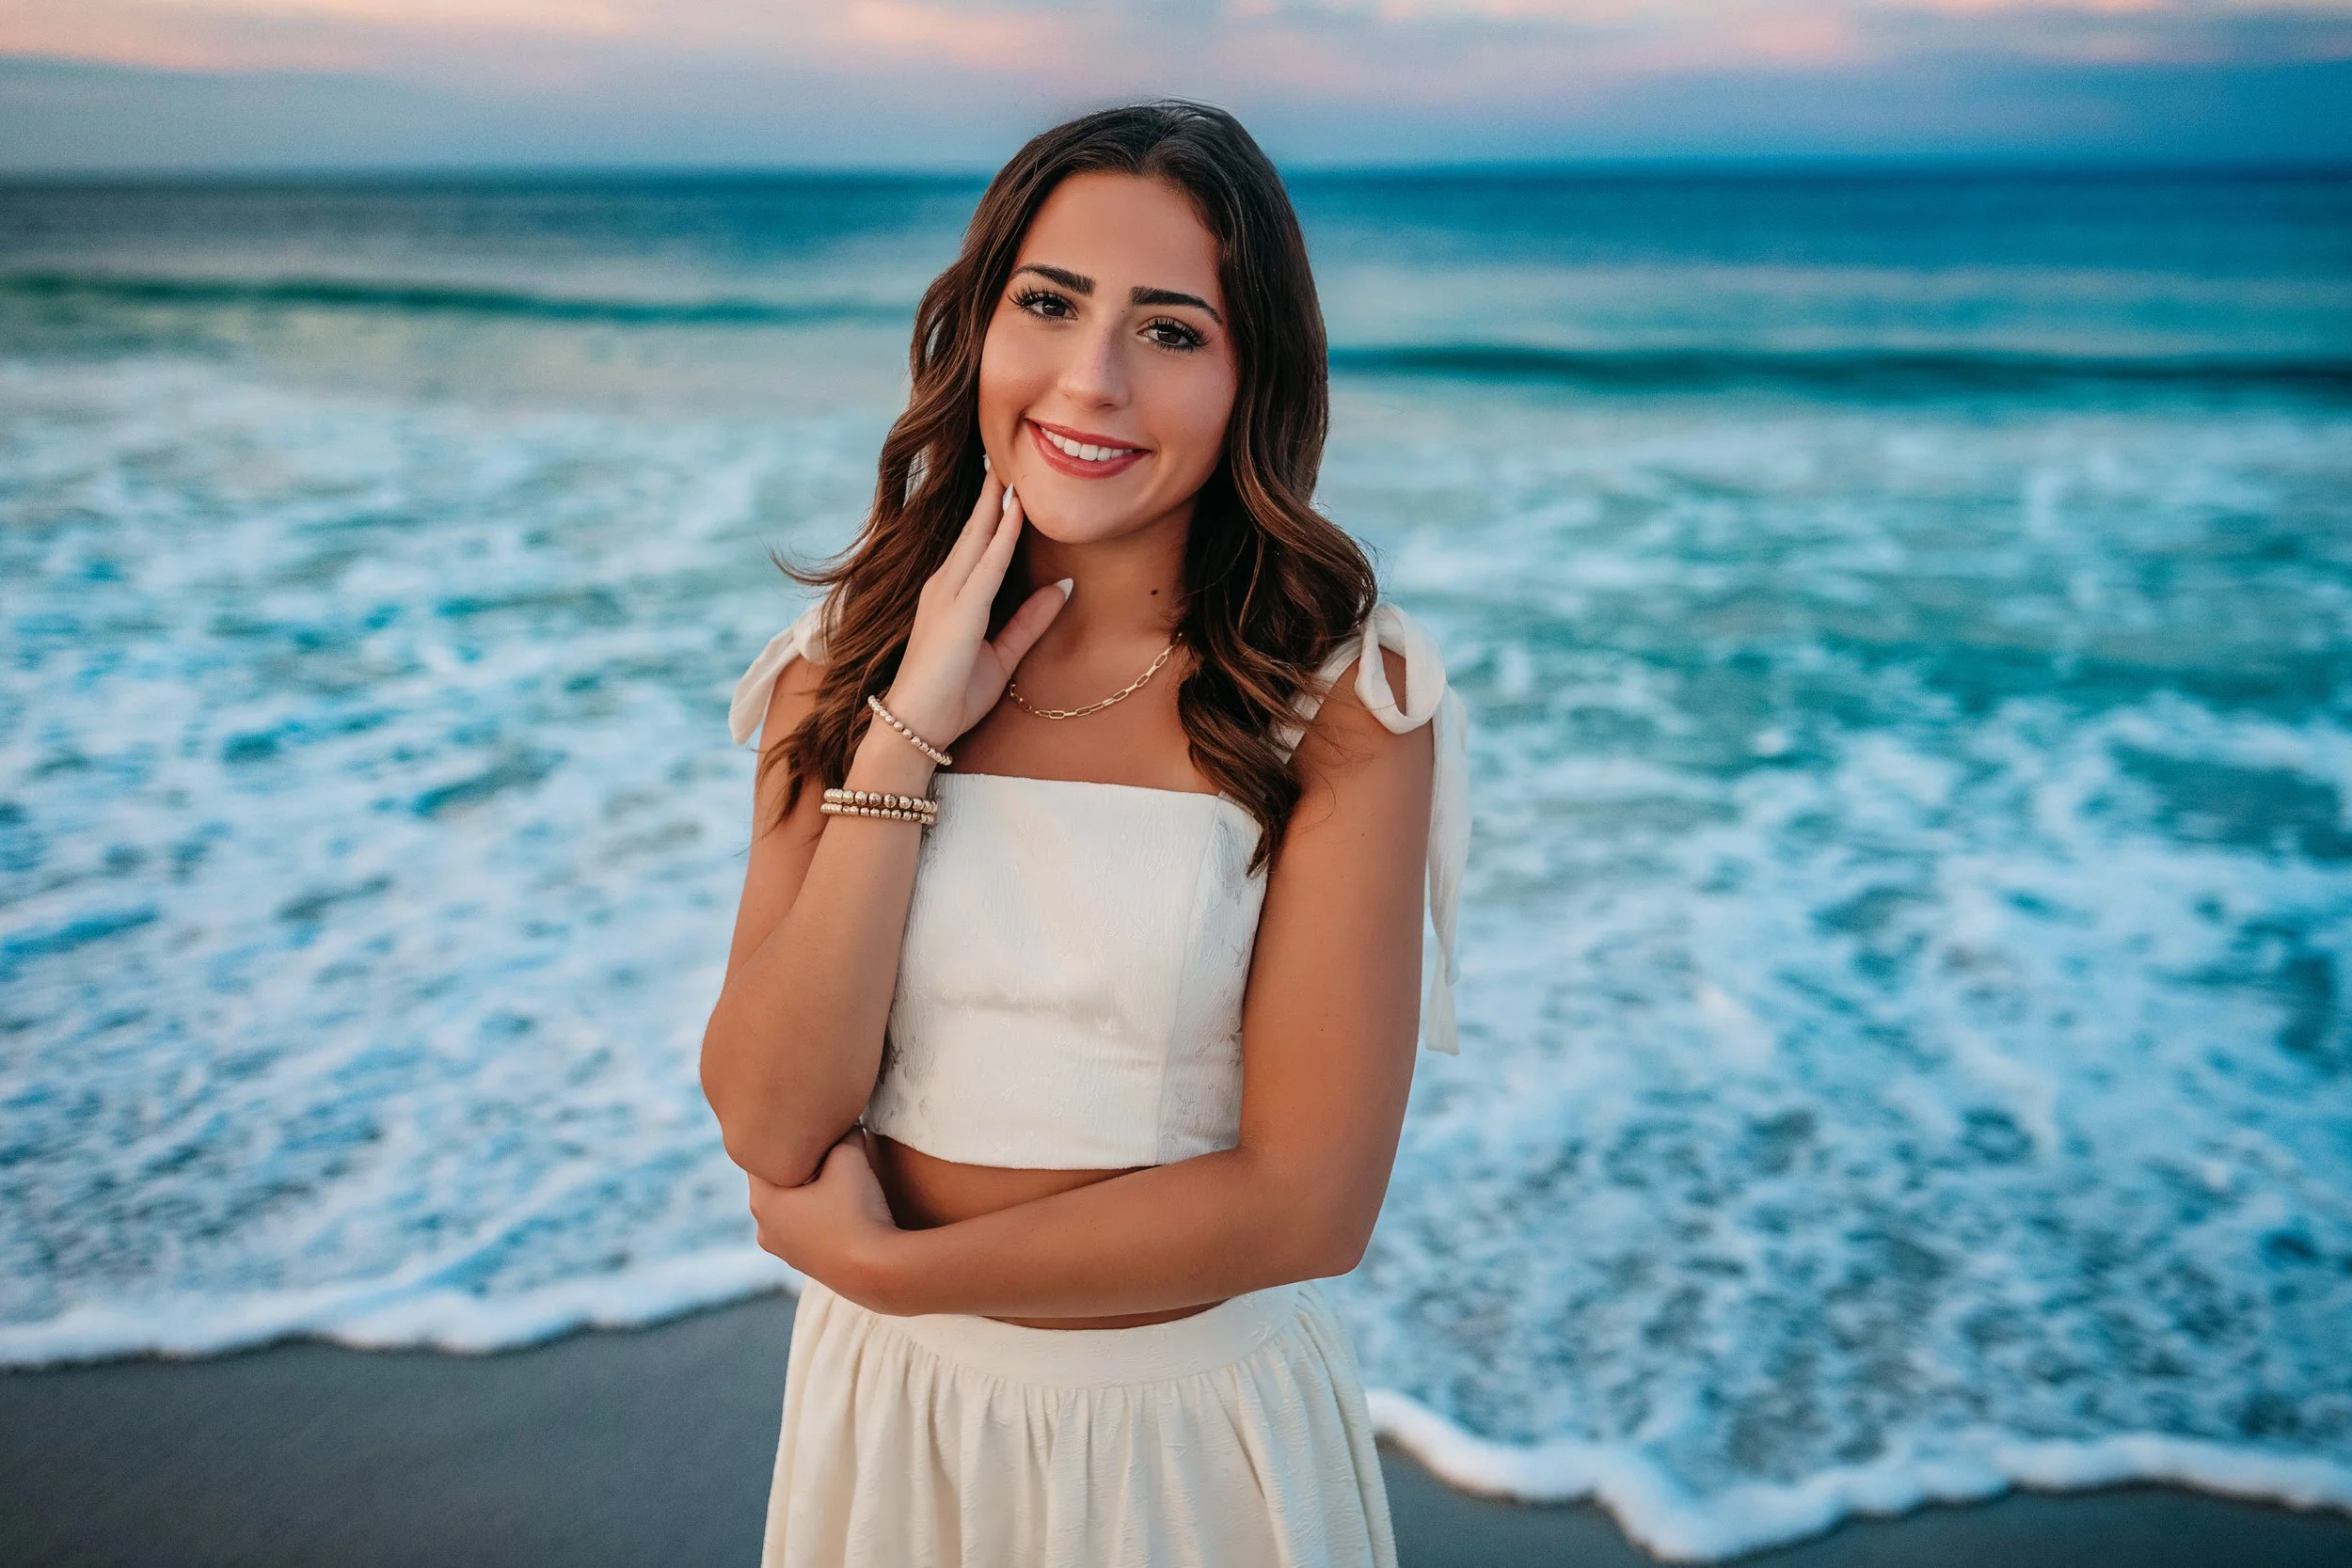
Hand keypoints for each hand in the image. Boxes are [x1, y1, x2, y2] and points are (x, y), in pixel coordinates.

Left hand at [747, 1128, 904, 1309]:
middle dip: (796, 1161)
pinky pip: (804, 1225)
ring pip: (790, 1205)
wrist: (878, 1270)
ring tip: (834, 1174)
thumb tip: (843, 1124)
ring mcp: (784, 1250)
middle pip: (775, 1181)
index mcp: (762, 1201)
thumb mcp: (848, 1155)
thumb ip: (841, 1132)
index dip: (782, 1134)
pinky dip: (817, 1212)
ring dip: (807, 1189)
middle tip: (820, 1141)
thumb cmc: (856, 1211)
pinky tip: (841, 1205)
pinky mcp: (806, 1263)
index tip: (801, 1122)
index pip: (761, 1154)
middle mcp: (764, 1228)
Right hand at [881, 470, 1069, 744]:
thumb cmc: (953, 696)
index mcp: (953, 595)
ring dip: (996, 503)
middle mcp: (946, 587)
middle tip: (1007, 455)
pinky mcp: (959, 612)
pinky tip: (1017, 514)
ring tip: (1011, 468)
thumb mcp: (1003, 655)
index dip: (994, 511)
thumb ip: (1030, 620)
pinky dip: (1002, 538)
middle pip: (975, 530)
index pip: (978, 543)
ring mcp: (949, 596)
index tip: (1010, 480)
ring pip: (979, 539)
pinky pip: (987, 567)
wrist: (917, 726)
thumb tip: (1063, 587)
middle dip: (992, 493)